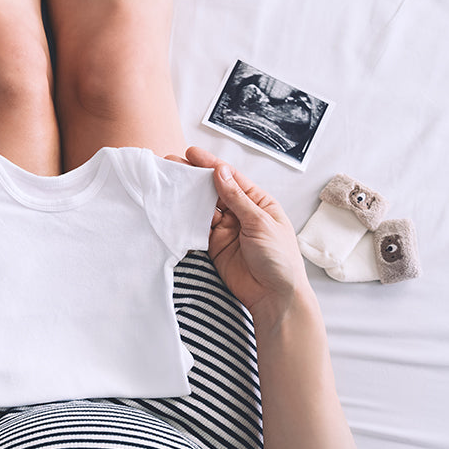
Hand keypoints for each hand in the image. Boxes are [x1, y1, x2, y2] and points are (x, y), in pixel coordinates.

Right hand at [184, 147, 310, 319]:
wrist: (274, 295)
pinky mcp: (214, 245)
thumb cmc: (279, 258)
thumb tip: (220, 172)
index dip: (211, 165)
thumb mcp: (260, 222)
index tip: (192, 153)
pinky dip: (186, 218)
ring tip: (169, 182)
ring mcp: (226, 229)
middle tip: (173, 164)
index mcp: (258, 202)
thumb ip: (237, 198)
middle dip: (195, 177)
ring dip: (188, 196)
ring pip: (203, 207)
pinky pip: (198, 228)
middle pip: (214, 190)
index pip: (231, 178)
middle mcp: (241, 212)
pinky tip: (174, 208)